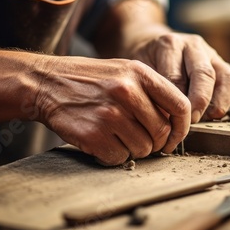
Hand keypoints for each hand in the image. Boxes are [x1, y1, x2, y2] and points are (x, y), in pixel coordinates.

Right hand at [36, 56, 190, 164]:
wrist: (48, 83)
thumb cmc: (89, 80)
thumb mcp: (123, 71)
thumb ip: (151, 91)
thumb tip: (174, 122)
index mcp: (139, 73)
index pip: (180, 106)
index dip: (182, 127)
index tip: (174, 137)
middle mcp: (127, 92)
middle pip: (161, 133)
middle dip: (155, 142)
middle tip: (141, 139)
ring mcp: (109, 114)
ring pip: (143, 149)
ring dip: (133, 149)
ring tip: (116, 135)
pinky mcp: (94, 135)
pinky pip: (119, 158)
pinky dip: (113, 155)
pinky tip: (102, 140)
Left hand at [124, 26, 229, 122]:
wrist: (153, 45)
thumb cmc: (145, 62)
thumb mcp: (139, 71)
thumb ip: (152, 88)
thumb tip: (166, 116)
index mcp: (170, 44)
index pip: (176, 76)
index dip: (177, 101)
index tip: (174, 119)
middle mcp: (193, 45)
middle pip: (204, 74)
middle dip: (200, 101)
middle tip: (192, 120)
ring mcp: (211, 53)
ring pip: (226, 77)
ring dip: (220, 102)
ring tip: (209, 118)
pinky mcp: (223, 64)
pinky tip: (217, 113)